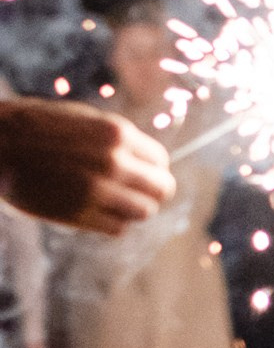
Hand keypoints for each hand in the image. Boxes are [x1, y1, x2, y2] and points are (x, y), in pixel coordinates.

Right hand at [0, 99, 174, 232]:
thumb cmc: (37, 128)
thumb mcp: (84, 119)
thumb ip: (115, 139)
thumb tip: (144, 159)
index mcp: (117, 134)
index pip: (161, 161)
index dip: (153, 168)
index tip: (141, 172)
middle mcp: (113, 163)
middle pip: (161, 189)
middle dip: (153, 191)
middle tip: (138, 192)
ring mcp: (96, 191)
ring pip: (143, 212)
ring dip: (135, 209)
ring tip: (118, 203)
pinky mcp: (78, 214)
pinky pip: (117, 228)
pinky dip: (114, 223)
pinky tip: (100, 213)